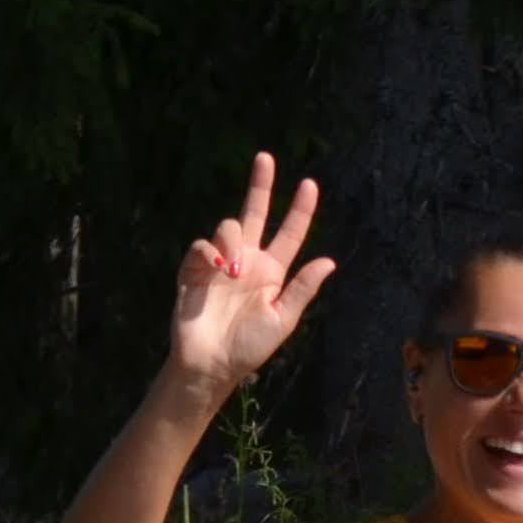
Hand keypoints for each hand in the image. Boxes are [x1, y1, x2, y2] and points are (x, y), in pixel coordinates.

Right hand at [164, 152, 334, 392]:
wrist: (212, 365)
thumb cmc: (250, 347)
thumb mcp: (283, 320)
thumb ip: (302, 289)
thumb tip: (329, 260)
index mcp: (272, 272)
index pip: (289, 234)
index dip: (300, 210)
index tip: (311, 184)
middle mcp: (247, 260)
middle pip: (255, 214)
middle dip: (260, 185)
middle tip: (265, 157)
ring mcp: (219, 262)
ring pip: (229, 227)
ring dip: (232, 241)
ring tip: (233, 272)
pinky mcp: (193, 270)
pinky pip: (201, 246)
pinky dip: (209, 251)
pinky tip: (216, 268)